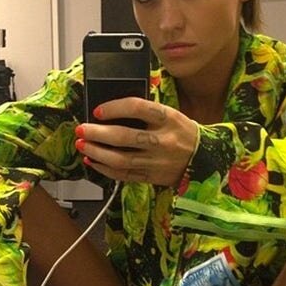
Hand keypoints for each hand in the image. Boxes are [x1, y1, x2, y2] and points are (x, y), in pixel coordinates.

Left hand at [76, 97, 197, 186]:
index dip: (114, 108)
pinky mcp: (152, 177)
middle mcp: (163, 140)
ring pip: (120, 159)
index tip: (98, 111)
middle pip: (124, 136)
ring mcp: (157, 161)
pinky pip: (124, 174)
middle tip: (81, 129)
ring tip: (83, 145)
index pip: (137, 108)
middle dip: (97, 133)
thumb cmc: (181, 133)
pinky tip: (93, 161)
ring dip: (97, 152)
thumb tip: (109, 113)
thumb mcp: (170, 115)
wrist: (205, 158)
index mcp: (169, 118)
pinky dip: (105, 168)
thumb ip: (145, 113)